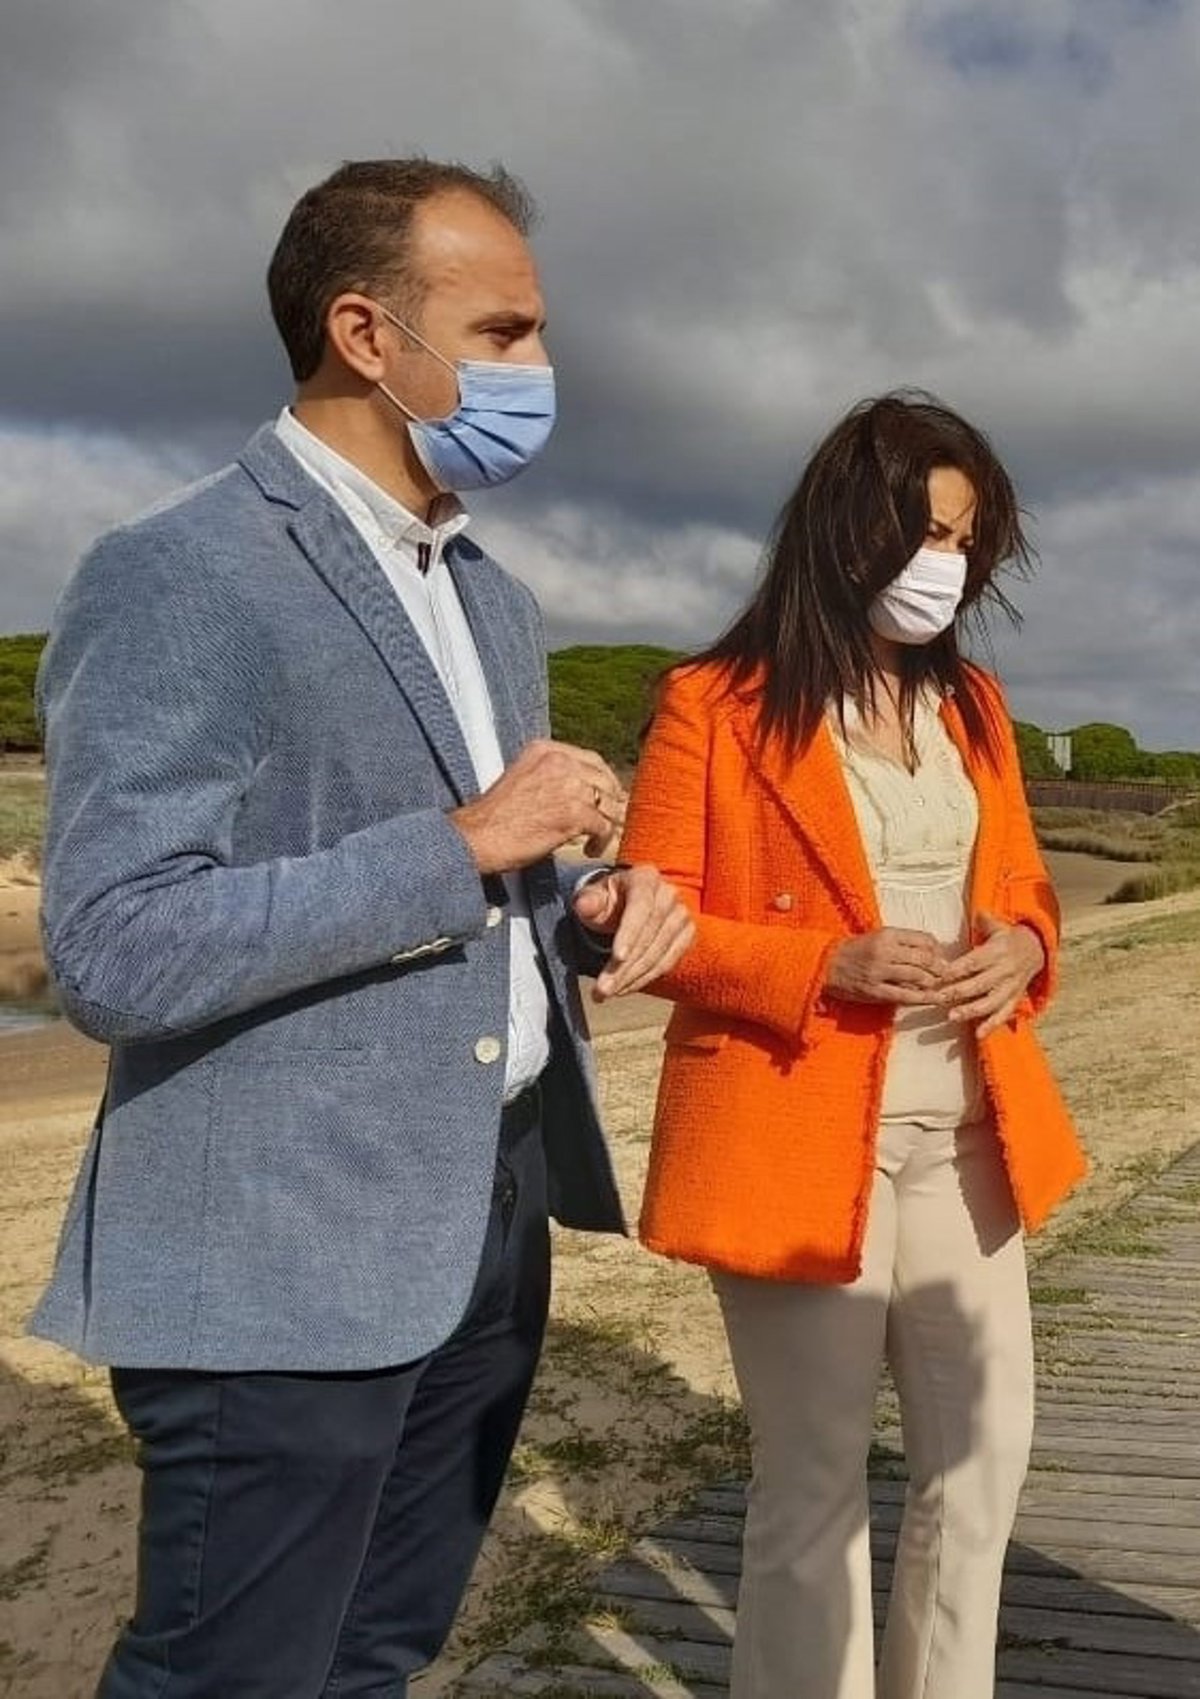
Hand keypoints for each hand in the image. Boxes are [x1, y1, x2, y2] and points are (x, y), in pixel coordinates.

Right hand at [450, 740, 625, 873]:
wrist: (477, 836)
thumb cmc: (494, 817)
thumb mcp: (523, 778)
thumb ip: (550, 777)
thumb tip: (580, 792)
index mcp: (545, 749)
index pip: (591, 759)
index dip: (603, 781)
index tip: (606, 796)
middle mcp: (559, 761)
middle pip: (604, 779)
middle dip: (610, 801)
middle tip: (609, 818)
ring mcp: (569, 785)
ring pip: (608, 802)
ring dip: (607, 822)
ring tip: (597, 837)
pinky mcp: (574, 812)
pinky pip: (604, 826)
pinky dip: (601, 840)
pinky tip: (590, 848)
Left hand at [572, 864, 694, 998]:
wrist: (628, 903)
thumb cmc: (609, 899)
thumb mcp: (594, 896)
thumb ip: (588, 901)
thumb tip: (584, 906)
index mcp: (645, 878)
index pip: (640, 907)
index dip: (630, 933)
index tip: (618, 957)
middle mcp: (669, 894)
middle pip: (649, 936)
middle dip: (624, 966)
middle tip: (602, 988)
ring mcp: (681, 915)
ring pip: (659, 954)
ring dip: (632, 977)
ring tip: (608, 992)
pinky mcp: (686, 935)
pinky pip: (667, 963)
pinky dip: (645, 978)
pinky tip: (625, 987)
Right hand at [824, 927, 947, 1005]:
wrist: (826, 965)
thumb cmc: (854, 950)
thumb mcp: (877, 937)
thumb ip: (901, 942)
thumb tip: (931, 951)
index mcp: (886, 934)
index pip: (923, 939)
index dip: (936, 949)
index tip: (940, 956)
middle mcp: (884, 951)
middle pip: (923, 958)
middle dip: (939, 967)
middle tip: (946, 973)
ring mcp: (879, 972)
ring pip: (917, 976)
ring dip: (932, 982)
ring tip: (939, 985)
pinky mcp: (875, 990)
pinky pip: (905, 995)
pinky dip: (923, 998)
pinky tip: (935, 999)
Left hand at [936, 913, 1044, 1037]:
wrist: (1036, 951)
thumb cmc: (1008, 938)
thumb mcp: (999, 926)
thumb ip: (985, 921)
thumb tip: (978, 912)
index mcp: (998, 952)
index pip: (973, 962)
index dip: (956, 970)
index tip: (938, 976)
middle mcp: (1005, 971)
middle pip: (979, 984)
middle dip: (957, 992)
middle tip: (938, 998)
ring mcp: (1011, 987)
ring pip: (991, 1002)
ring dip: (971, 1011)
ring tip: (952, 1017)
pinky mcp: (1015, 999)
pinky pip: (1004, 1014)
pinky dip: (992, 1026)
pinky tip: (978, 1035)